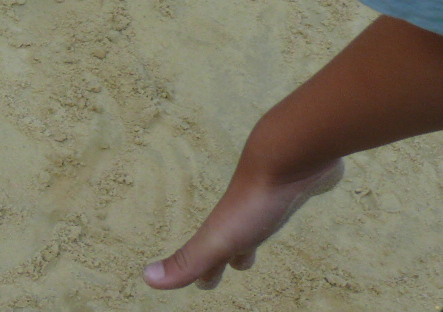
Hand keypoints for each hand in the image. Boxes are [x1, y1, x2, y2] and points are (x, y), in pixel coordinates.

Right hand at [144, 159, 342, 289]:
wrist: (288, 157)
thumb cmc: (253, 201)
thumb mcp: (219, 239)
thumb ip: (188, 260)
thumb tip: (147, 279)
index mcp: (225, 233)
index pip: (211, 259)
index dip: (205, 273)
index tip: (203, 284)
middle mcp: (244, 220)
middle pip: (233, 245)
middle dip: (227, 259)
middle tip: (226, 269)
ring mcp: (269, 205)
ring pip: (256, 227)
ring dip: (251, 239)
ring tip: (251, 244)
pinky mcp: (295, 193)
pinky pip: (286, 204)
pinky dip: (282, 211)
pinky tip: (288, 206)